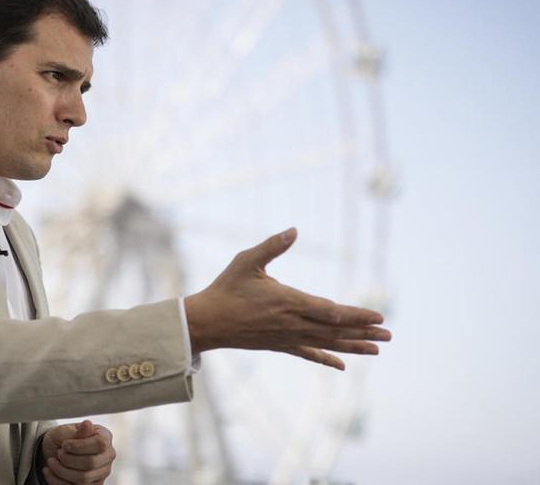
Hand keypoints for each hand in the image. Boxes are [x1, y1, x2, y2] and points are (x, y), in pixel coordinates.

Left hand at [41, 420, 114, 484]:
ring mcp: (101, 473)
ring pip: (83, 479)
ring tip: (51, 461)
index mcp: (105, 438)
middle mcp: (107, 456)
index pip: (100, 444)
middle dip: (68, 459)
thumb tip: (88, 424)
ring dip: (61, 471)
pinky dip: (57, 481)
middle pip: (91, 463)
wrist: (56, 450)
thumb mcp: (66, 430)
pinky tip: (49, 471)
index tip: (64, 444)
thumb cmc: (64, 437)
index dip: (80, 446)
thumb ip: (78, 431)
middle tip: (58, 453)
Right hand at [184, 228, 390, 369]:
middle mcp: (291, 324)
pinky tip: (342, 366)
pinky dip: (326, 359)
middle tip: (388, 336)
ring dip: (352, 347)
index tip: (378, 317)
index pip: (330, 312)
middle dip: (363, 333)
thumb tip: (294, 230)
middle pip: (334, 331)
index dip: (356, 316)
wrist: (207, 322)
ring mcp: (286, 337)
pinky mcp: (278, 345)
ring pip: (326, 344)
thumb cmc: (226, 288)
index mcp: (288, 302)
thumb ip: (272, 246)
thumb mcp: (247, 261)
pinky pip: (307, 354)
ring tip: (376, 350)